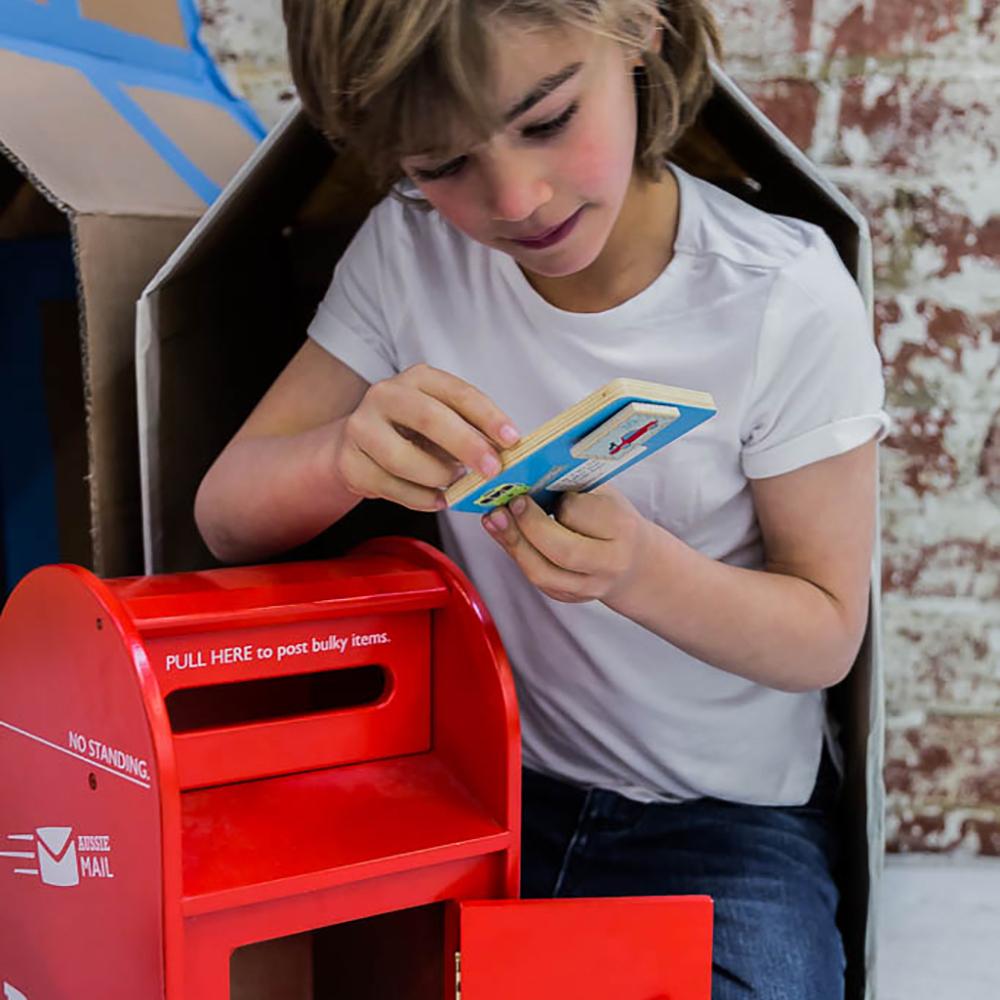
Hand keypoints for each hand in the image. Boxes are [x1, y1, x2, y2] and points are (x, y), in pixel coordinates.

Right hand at [333, 364, 519, 510]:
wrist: (356, 444)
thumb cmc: (412, 432)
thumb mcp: (443, 419)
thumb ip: (471, 430)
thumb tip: (506, 452)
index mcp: (417, 379)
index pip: (458, 392)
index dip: (488, 416)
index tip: (512, 439)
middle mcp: (385, 395)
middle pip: (429, 417)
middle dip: (466, 445)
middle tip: (492, 469)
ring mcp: (361, 427)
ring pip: (404, 459)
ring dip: (438, 477)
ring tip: (454, 484)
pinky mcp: (349, 462)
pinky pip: (390, 487)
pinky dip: (420, 498)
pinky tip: (436, 499)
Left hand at [481, 486, 650, 604]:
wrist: (635, 564)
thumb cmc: (614, 519)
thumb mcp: (604, 495)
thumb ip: (572, 485)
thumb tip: (526, 475)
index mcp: (621, 528)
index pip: (579, 514)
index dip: (556, 500)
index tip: (541, 486)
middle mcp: (609, 563)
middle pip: (562, 550)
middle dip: (529, 525)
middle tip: (510, 503)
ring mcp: (588, 586)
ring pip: (542, 572)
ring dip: (513, 543)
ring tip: (494, 518)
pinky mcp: (568, 597)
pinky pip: (536, 579)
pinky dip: (515, 554)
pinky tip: (501, 534)